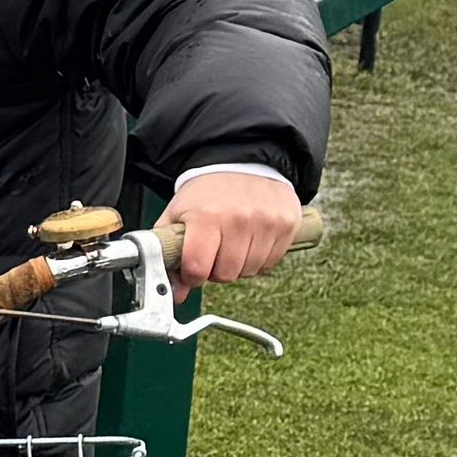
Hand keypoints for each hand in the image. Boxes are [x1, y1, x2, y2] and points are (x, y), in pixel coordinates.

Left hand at [165, 165, 306, 285]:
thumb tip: (177, 293)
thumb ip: (170, 254)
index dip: (192, 275)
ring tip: (231, 242)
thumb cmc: (207, 193)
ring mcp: (266, 222)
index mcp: (206, 217)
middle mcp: (239, 219)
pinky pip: (270, 263)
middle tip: (213, 252)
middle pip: (225, 275)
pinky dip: (258, 258)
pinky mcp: (287, 224)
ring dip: (237, 265)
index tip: (192, 268)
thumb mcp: (177, 216)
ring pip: (249, 271)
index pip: (198, 267)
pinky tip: (250, 239)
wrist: (241, 162)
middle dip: (215, 270)